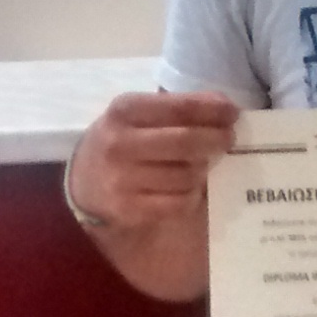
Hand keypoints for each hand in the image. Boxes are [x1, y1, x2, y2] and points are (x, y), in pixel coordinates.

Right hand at [67, 90, 237, 229]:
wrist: (83, 180)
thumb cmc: (123, 139)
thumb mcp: (139, 113)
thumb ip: (177, 107)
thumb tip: (224, 107)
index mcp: (124, 110)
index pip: (179, 108)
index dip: (212, 110)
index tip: (232, 112)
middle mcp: (119, 144)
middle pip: (185, 142)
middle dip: (216, 140)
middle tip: (228, 139)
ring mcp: (122, 180)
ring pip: (186, 175)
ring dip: (204, 169)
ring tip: (204, 163)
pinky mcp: (128, 210)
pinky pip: (179, 202)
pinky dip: (192, 194)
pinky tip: (189, 187)